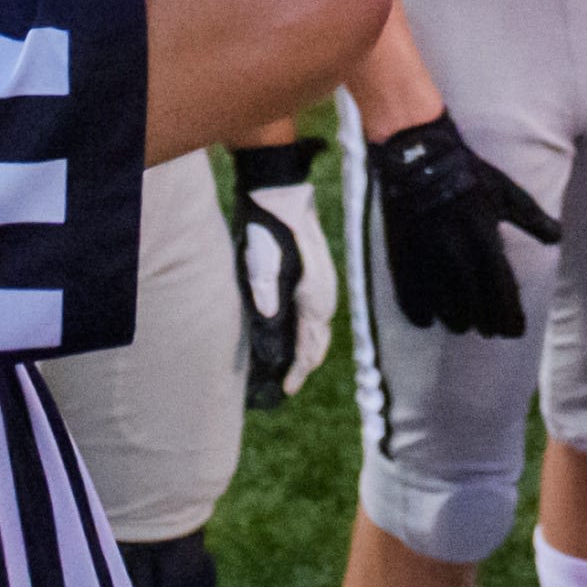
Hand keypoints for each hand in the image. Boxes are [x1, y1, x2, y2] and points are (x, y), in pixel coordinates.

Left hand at [227, 137, 336, 403]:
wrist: (284, 196)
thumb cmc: (270, 228)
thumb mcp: (261, 256)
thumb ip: (263, 285)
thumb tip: (268, 315)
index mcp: (315, 297)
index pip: (312, 347)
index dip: (299, 371)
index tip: (286, 389)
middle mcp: (325, 297)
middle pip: (319, 344)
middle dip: (304, 365)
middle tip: (286, 384)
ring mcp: (324, 288)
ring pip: (319, 331)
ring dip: (307, 350)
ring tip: (288, 365)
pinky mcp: (317, 280)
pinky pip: (316, 318)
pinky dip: (307, 334)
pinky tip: (291, 335)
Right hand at [366, 115, 556, 341]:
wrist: (417, 154)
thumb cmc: (468, 174)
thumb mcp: (506, 193)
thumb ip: (532, 219)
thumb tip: (557, 239)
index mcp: (484, 237)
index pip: (502, 292)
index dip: (509, 317)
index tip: (514, 332)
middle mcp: (456, 252)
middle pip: (475, 307)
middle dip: (485, 324)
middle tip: (490, 331)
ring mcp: (426, 257)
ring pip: (444, 308)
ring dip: (457, 322)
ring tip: (463, 324)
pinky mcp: (401, 256)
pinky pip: (410, 298)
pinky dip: (420, 314)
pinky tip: (427, 321)